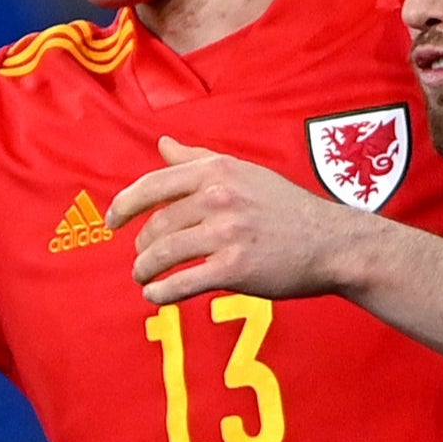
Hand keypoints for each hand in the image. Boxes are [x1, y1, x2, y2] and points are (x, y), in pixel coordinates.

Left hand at [106, 137, 361, 304]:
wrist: (331, 242)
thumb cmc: (286, 207)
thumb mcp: (245, 171)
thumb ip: (199, 159)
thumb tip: (163, 144)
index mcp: (217, 171)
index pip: (153, 185)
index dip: (124, 205)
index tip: (111, 221)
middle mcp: (218, 198)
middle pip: (157, 224)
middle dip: (141, 246)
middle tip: (140, 259)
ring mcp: (226, 234)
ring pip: (164, 254)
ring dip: (145, 270)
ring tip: (143, 279)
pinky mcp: (235, 269)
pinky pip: (183, 283)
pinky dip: (162, 293)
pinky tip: (155, 297)